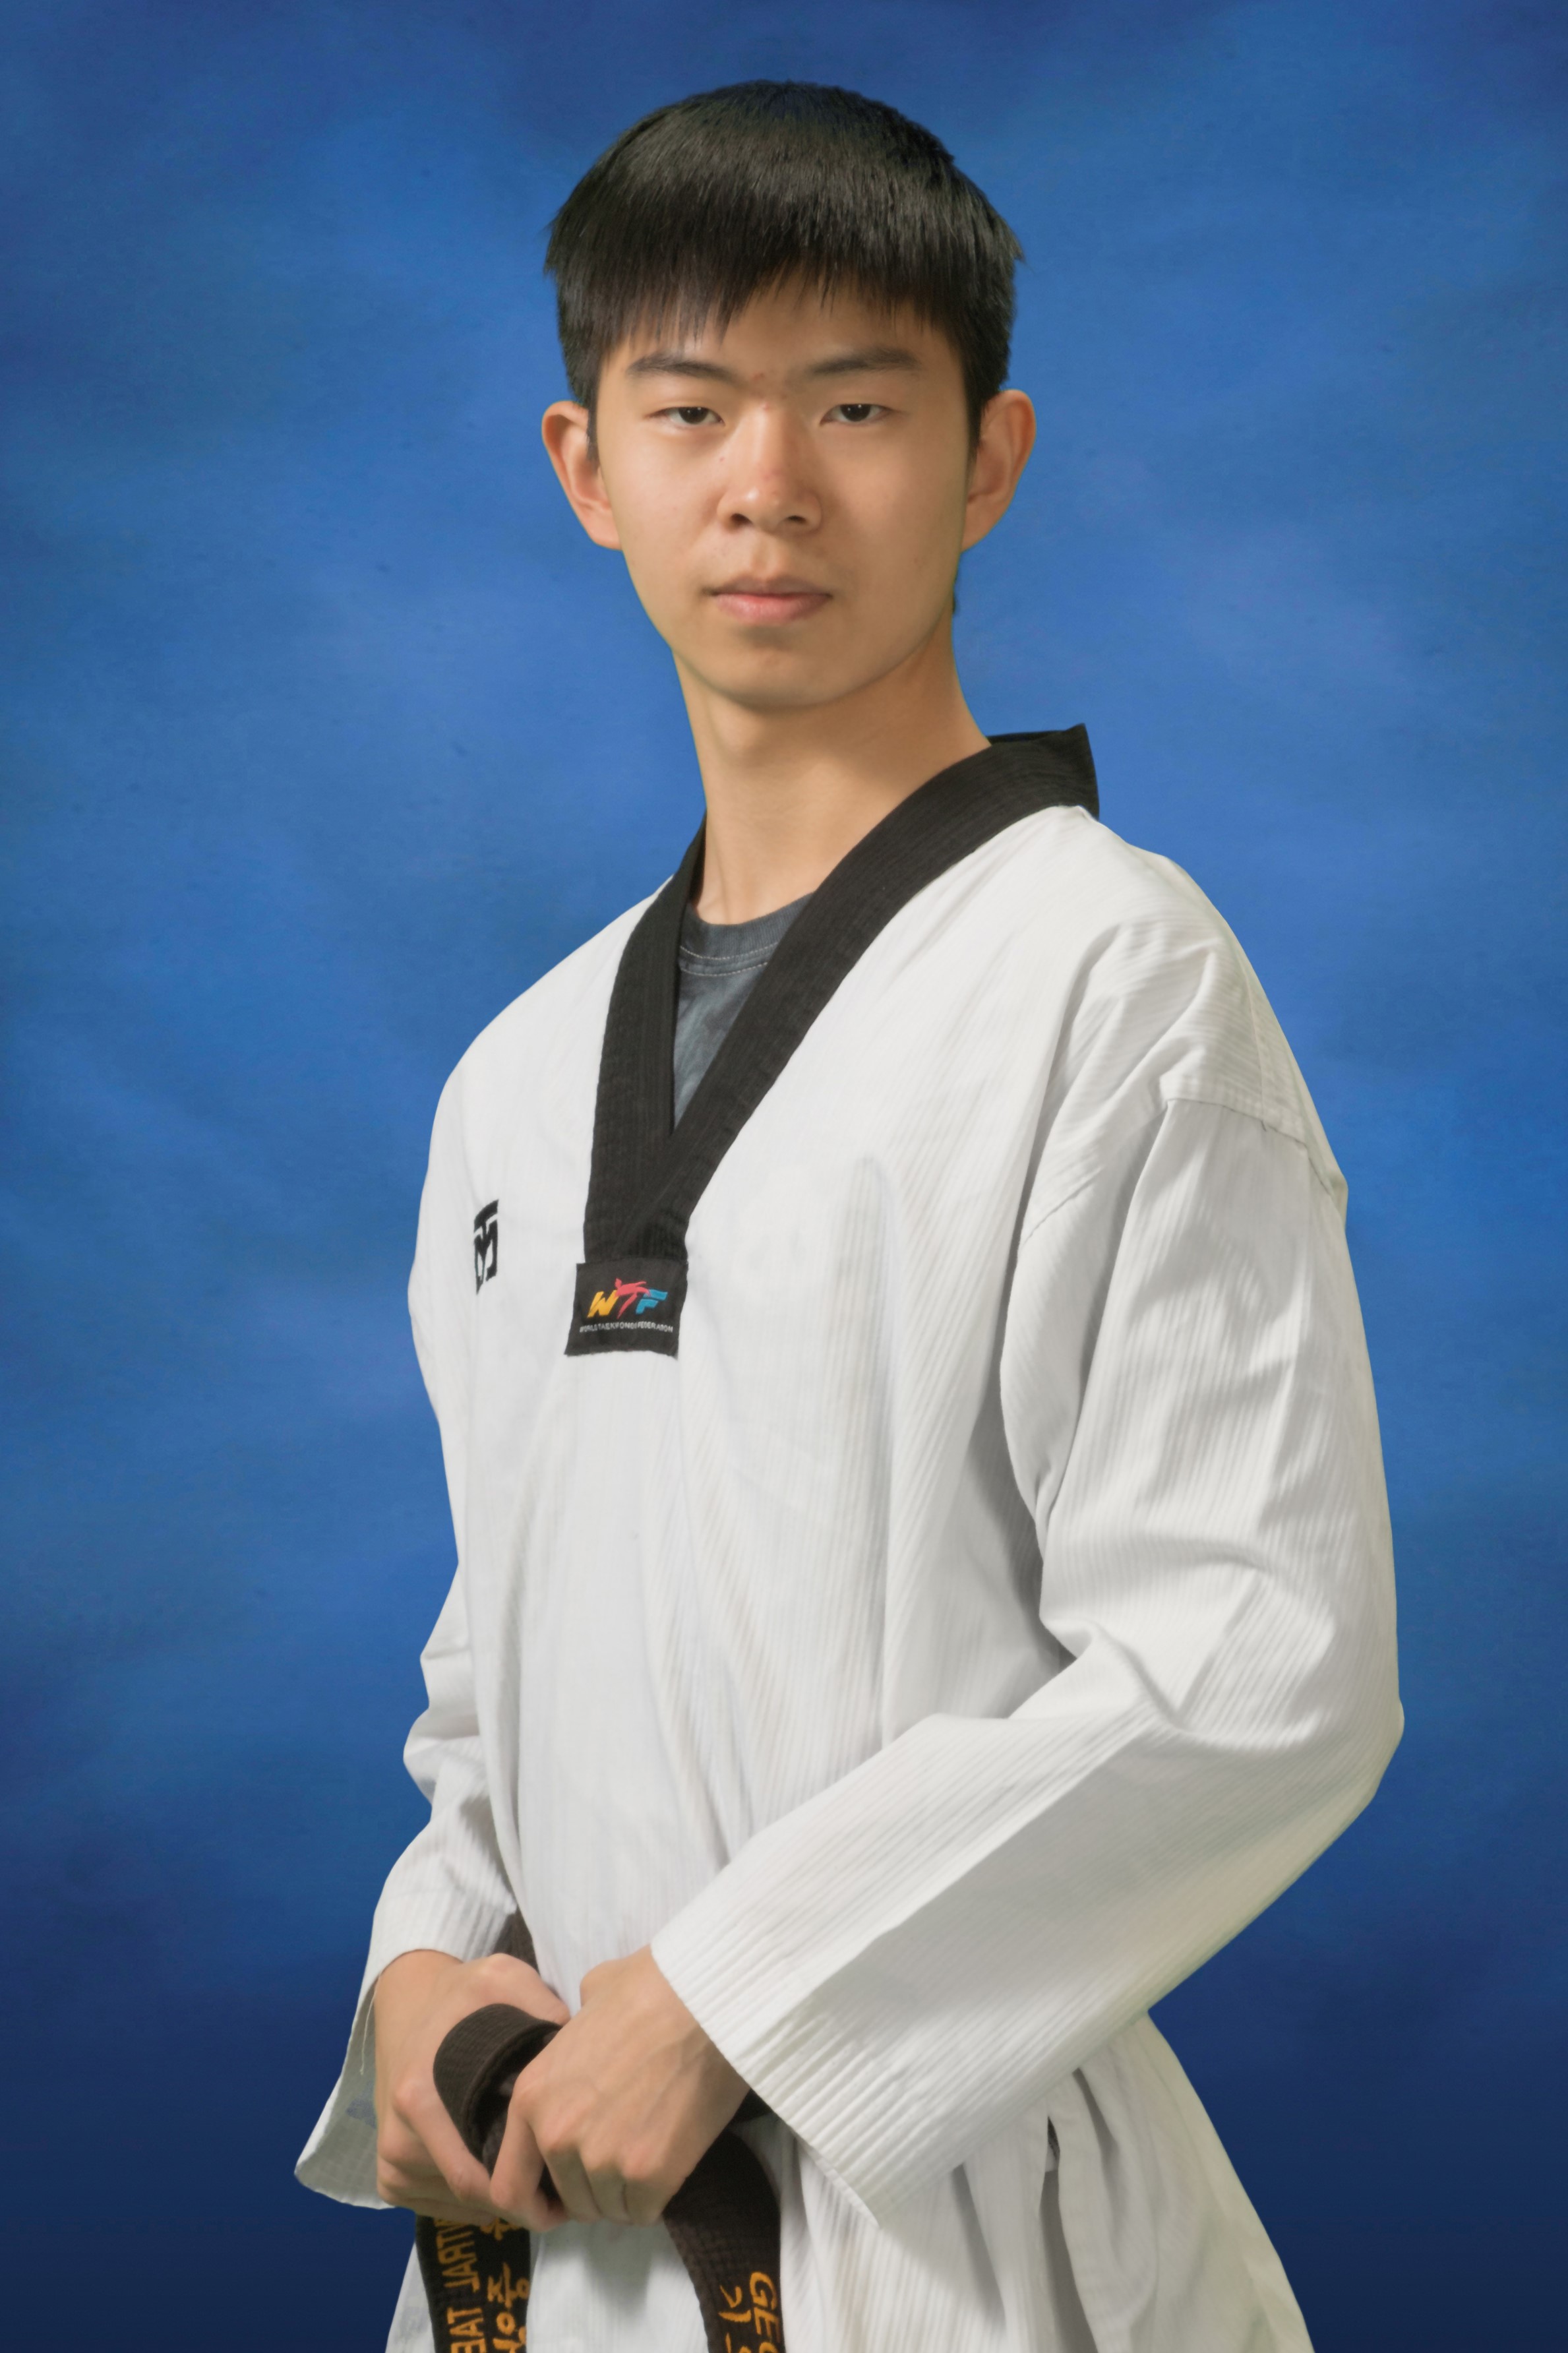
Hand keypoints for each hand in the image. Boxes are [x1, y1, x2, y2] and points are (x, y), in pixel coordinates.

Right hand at [373, 1946, 569, 2222]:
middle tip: (562, 2191)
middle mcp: (398, 2138)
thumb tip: (578, 2047)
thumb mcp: (501, 1978)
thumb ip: (541, 2006)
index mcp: (419, 2098)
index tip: (564, 2181)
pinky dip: (473, 2202)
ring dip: (499, 2202)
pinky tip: (500, 2172)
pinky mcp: (388, 2173)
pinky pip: (438, 2207)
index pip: (477, 2177)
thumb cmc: (460, 1995)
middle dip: (519, 2200)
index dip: (526, 2187)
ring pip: (458, 2205)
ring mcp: (389, 2161)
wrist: (407, 2001)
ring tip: (539, 2178)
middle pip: (471, 2196)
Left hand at [490, 1946, 746, 2228]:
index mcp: (531, 2097)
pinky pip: (644, 2211)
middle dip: (592, 2191)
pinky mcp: (648, 2174)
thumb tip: (583, 2029)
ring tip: (650, 2151)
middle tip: (621, 2162)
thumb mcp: (587, 2000)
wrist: (701, 2000)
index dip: (533, 2203)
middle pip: (568, 2201)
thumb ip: (571, 2035)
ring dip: (626, 2194)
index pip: (508, 2186)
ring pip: (608, 2209)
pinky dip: (656, 2196)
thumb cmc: (647, 1989)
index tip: (557, 2202)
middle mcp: (556, 2135)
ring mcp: (601, 2159)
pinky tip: (671, 2159)